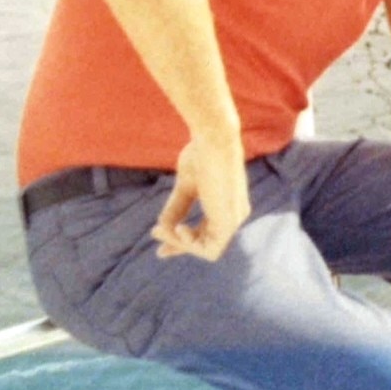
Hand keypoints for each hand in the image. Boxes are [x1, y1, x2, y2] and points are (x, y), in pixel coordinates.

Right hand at [151, 134, 250, 260]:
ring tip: (160, 229)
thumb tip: (162, 228)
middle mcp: (235, 214)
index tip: (157, 235)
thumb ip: (177, 208)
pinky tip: (176, 229)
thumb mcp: (186, 186)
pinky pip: (210, 249)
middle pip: (206, 243)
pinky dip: (189, 245)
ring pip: (206, 249)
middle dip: (178, 245)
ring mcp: (235, 219)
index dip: (183, 240)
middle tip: (155, 238)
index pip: (207, 232)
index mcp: (228, 204)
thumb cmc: (201, 154)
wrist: (214, 139)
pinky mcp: (230, 222)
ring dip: (180, 244)